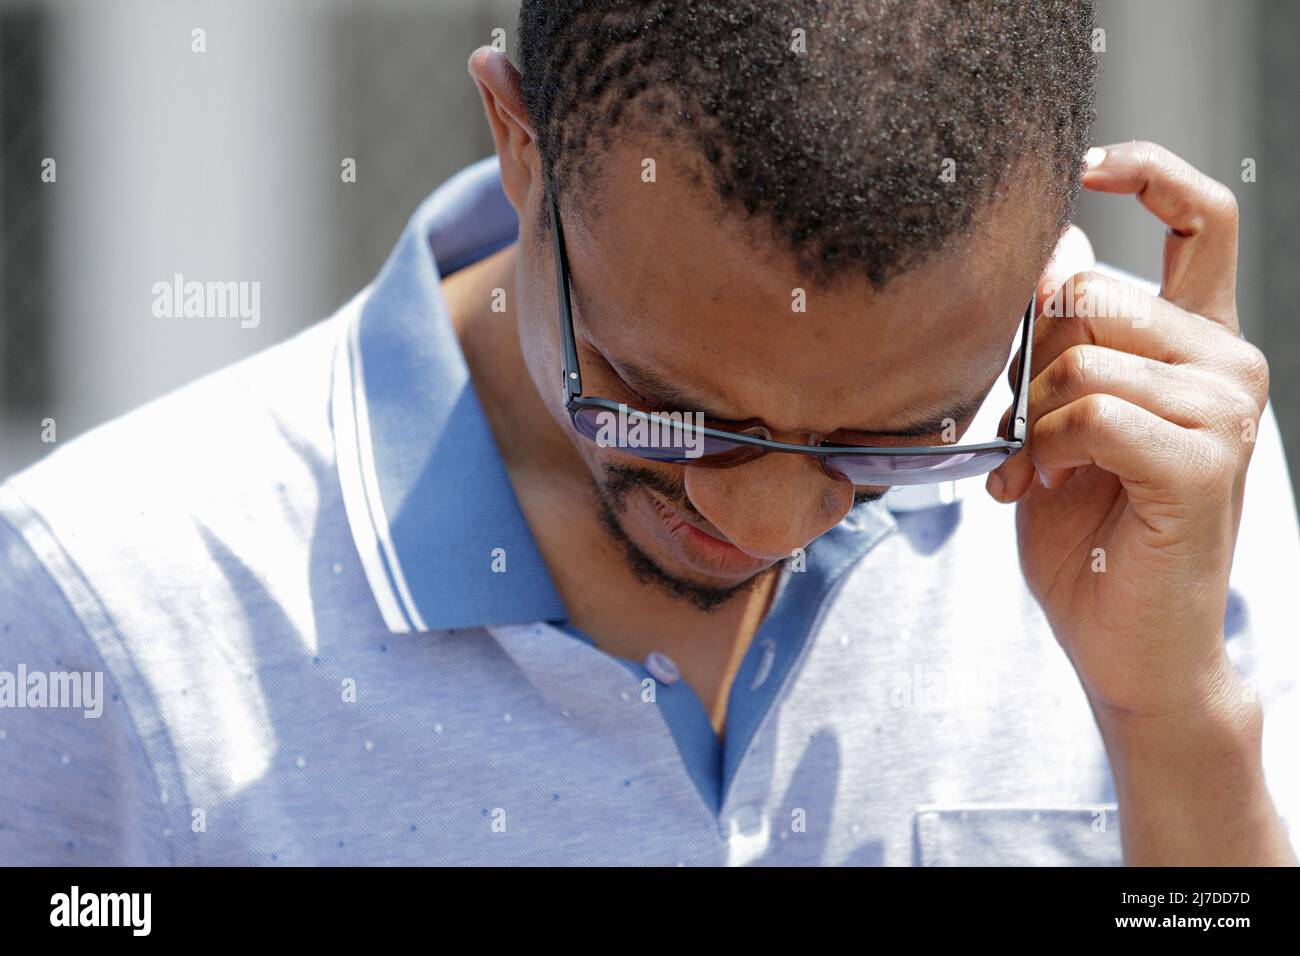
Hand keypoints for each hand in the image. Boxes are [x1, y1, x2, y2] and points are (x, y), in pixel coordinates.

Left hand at [986, 142, 1269, 730]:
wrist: (1124, 643)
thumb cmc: (1087, 532)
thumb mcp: (1057, 416)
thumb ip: (1061, 341)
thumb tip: (1053, 251)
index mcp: (1195, 342)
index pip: (1201, 217)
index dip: (1146, 172)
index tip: (1085, 167)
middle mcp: (1225, 362)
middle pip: (1100, 290)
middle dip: (1032, 360)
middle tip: (1023, 428)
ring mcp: (1225, 411)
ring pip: (1087, 355)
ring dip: (1034, 418)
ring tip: (1035, 468)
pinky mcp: (1201, 463)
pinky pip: (1092, 412)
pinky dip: (1047, 449)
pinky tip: (1043, 486)